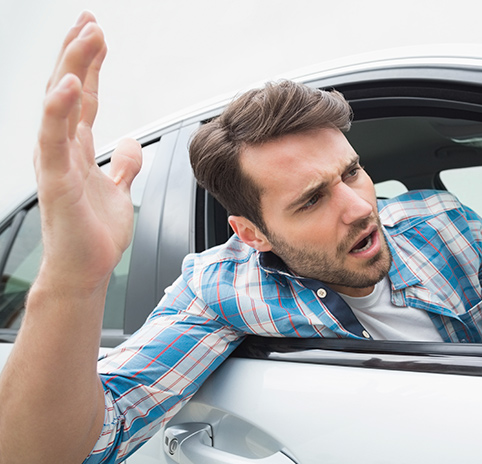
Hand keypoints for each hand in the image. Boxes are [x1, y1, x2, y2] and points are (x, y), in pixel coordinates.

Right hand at [33, 12, 141, 292]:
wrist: (86, 271)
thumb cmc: (95, 235)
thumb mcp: (119, 190)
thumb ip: (123, 165)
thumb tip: (132, 142)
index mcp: (76, 148)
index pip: (84, 96)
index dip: (90, 63)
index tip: (96, 32)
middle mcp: (62, 149)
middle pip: (70, 90)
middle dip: (79, 53)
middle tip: (90, 20)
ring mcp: (56, 163)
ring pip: (60, 105)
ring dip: (73, 68)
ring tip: (87, 35)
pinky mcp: (57, 182)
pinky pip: (55, 141)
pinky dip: (59, 111)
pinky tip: (71, 86)